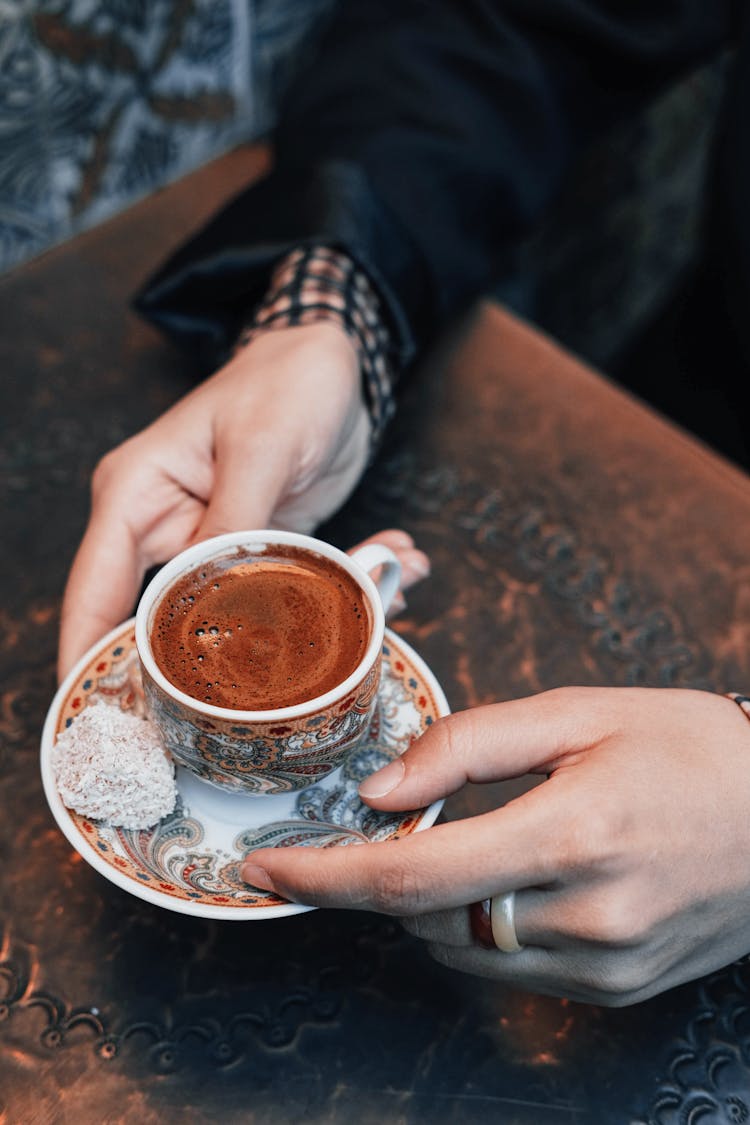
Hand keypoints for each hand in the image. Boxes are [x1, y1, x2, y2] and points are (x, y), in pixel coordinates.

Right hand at [59, 323, 379, 679]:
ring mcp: (213, 543)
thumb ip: (236, 523)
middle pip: (165, 624)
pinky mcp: (260, 550)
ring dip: (307, 620)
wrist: (333, 357)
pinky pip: (288, 592)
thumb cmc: (285, 379)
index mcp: (135, 498)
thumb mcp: (260, 445)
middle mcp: (163, 527)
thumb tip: (217, 605)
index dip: (92, 662)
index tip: (107, 727)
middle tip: (271, 699)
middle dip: (221, 662)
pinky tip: (392, 572)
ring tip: (378, 594)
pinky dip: (341, 590)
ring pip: (240, 616)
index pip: (94, 595)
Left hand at [240, 687, 749, 1005]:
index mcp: (574, 834)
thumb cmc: (692, 748)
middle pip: (426, 918)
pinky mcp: (617, 989)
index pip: (412, 875)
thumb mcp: (581, 712)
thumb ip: (468, 745)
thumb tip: (380, 790)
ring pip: (462, 950)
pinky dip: (477, 926)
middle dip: (372, 880)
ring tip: (455, 840)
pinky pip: (509, 969)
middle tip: (359, 833)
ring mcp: (605, 966)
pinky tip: (500, 878)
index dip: (324, 876)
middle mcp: (588, 918)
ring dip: (427, 901)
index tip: (264, 868)